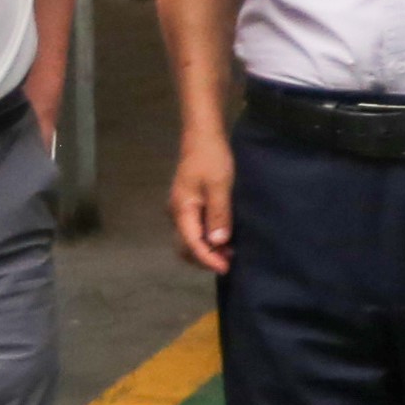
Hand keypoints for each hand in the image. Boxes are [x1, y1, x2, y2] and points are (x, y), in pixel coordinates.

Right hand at [171, 130, 234, 273]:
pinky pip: (193, 230)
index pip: (191, 244)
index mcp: (181, 210)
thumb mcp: (219, 186)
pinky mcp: (188, 205)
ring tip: (228, 252)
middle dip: (205, 258)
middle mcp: (176, 213)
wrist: (202, 136)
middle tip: (228, 262)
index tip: (225, 268)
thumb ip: (219, 215)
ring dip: (206, 250)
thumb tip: (218, 242)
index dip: (208, 259)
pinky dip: (206, 239)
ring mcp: (180, 209)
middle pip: (185, 247)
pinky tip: (222, 238)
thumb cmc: (211, 158)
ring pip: (188, 240)